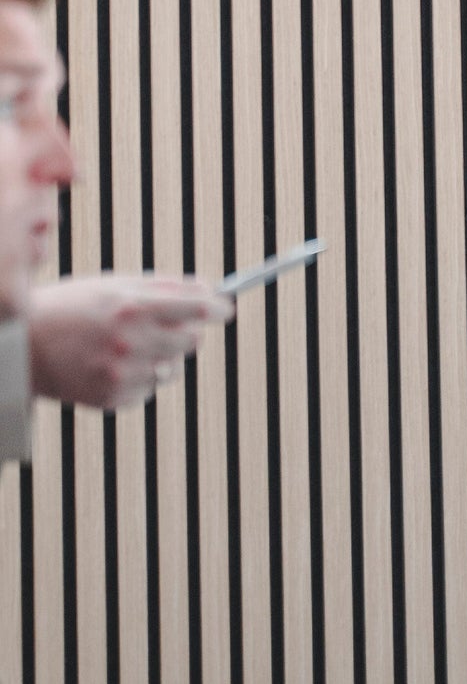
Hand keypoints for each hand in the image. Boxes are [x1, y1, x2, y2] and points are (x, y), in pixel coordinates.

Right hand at [28, 274, 232, 408]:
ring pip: (174, 367)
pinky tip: (112, 365)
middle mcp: (131, 342)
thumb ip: (164, 287)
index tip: (225, 308)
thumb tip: (209, 289)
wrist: (24, 348)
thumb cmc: (71, 308)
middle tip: (161, 324)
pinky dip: (141, 376)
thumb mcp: (113, 285)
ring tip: (125, 346)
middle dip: (185, 330)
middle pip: (193, 340)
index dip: (219, 308)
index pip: (198, 310)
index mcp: (132, 308)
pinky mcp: (116, 398)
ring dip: (162, 356)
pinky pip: (151, 387)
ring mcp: (123, 374)